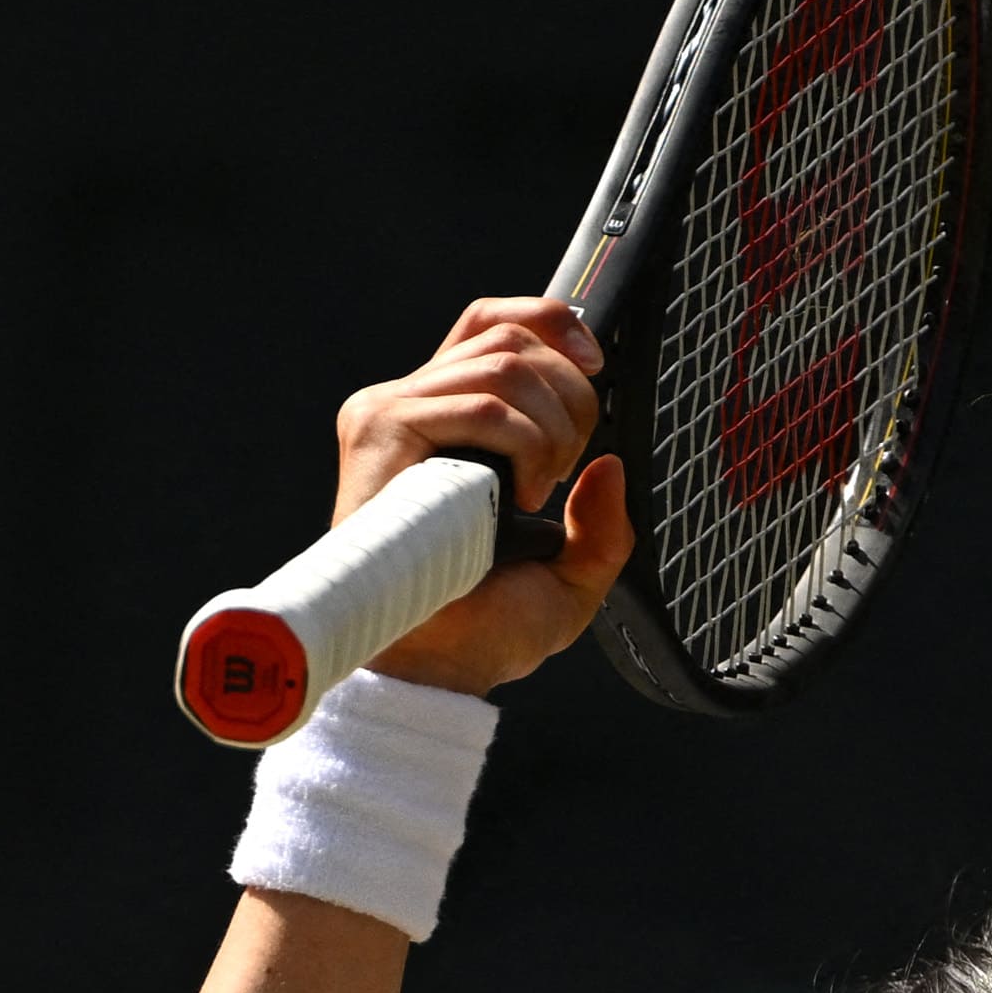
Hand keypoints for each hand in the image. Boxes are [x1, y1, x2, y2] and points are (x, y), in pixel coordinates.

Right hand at [330, 299, 637, 697]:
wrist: (435, 669)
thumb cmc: (482, 631)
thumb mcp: (570, 578)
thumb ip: (601, 529)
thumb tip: (610, 467)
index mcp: (444, 422)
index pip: (491, 323)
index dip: (549, 323)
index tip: (596, 368)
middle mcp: (409, 406)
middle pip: (508, 336)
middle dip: (570, 394)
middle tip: (569, 467)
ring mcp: (389, 415)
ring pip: (502, 365)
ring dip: (550, 428)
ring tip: (540, 492)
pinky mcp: (381, 432)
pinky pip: (481, 404)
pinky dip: (523, 443)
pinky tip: (519, 496)